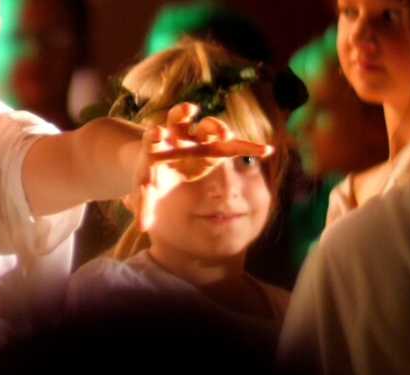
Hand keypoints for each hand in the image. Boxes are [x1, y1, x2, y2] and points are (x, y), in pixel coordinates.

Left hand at [135, 103, 271, 228]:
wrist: (166, 169)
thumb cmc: (153, 179)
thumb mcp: (147, 193)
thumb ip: (143, 207)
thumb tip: (141, 228)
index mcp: (156, 146)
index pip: (153, 136)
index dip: (155, 134)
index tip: (157, 132)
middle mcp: (177, 137)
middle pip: (179, 119)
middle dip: (183, 113)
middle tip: (189, 110)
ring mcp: (198, 140)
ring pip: (207, 127)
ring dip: (216, 127)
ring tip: (225, 134)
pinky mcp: (215, 148)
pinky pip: (234, 146)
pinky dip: (249, 147)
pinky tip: (267, 151)